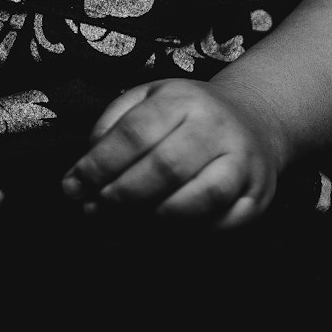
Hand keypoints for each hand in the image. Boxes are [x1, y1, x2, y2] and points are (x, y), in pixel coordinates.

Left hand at [61, 78, 282, 227]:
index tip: (73, 186)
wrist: (253, 118)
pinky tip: (164, 230)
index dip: (99, 164)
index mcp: (183, 98)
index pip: (135, 132)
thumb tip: (87, 163)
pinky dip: (191, 233)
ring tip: (127, 221)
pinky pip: (224, 224)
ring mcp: (242, 162)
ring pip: (201, 198)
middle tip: (95, 210)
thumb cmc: (188, 113)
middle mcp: (216, 126)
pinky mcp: (258, 196)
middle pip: (166, 167)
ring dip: (156, 217)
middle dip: (122, 195)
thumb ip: (114, 122)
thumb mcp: (149, 97)